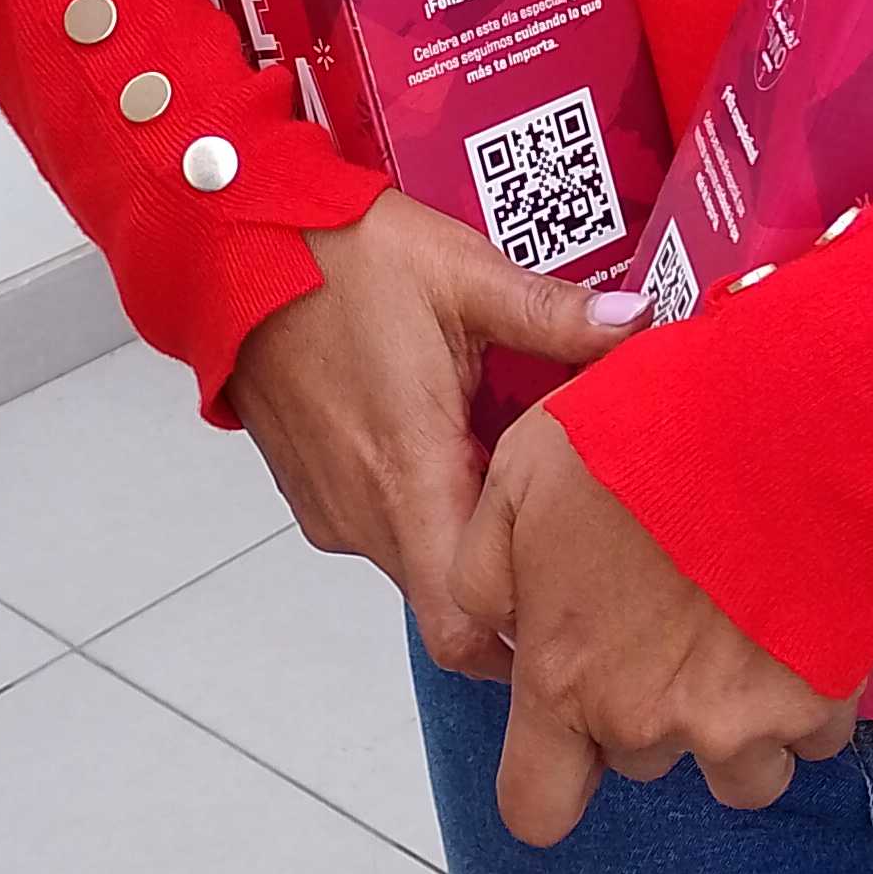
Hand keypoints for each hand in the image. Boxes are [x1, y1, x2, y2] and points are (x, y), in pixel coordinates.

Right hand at [230, 190, 642, 679]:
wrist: (234, 246)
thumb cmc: (340, 258)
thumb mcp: (463, 274)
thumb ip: (554, 313)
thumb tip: (638, 321)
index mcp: (411, 475)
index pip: (465, 622)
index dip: (523, 627)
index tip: (577, 596)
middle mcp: (364, 512)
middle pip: (449, 600)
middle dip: (508, 578)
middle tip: (567, 527)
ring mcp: (330, 507)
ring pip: (415, 561)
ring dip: (463, 534)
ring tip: (515, 472)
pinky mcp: (311, 490)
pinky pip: (379, 527)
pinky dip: (421, 507)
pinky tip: (454, 444)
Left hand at [451, 406, 860, 841]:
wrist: (790, 416)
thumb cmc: (646, 435)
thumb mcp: (520, 474)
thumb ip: (484, 571)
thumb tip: (499, 630)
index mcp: (564, 680)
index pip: (537, 806)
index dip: (555, 777)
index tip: (578, 732)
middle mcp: (648, 722)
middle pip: (642, 761)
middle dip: (654, 704)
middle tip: (677, 613)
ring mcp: (743, 722)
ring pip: (741, 769)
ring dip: (743, 721)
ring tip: (754, 630)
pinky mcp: (825, 702)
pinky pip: (817, 733)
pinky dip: (817, 691)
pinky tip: (812, 613)